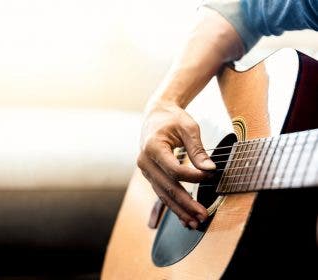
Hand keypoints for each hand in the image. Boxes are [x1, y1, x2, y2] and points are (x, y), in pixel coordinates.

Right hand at [137, 101, 215, 228]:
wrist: (156, 116)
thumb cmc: (172, 119)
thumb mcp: (188, 127)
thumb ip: (198, 150)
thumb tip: (210, 170)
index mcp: (152, 147)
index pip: (174, 169)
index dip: (194, 176)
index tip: (212, 175)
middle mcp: (145, 161)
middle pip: (167, 187)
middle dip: (186, 203)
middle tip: (203, 216)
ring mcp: (146, 171)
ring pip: (163, 195)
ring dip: (179, 210)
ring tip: (194, 223)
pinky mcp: (150, 176)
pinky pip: (162, 193)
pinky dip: (174, 206)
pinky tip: (184, 217)